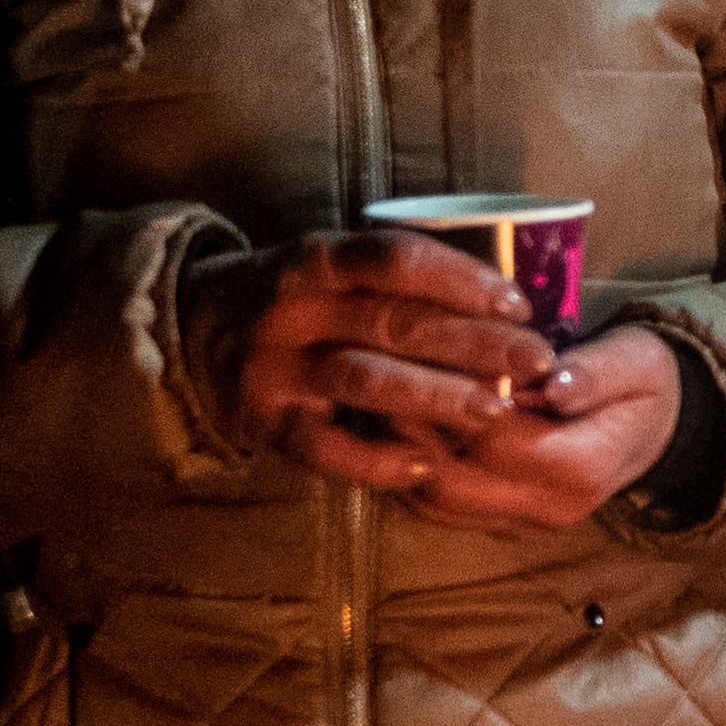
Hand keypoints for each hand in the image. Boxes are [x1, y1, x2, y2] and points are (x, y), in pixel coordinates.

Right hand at [182, 229, 552, 491]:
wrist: (188, 332)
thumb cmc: (297, 300)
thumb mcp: (333, 268)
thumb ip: (398, 280)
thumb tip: (506, 302)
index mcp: (316, 259)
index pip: (393, 258)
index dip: (460, 279)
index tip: (518, 303)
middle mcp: (292, 309)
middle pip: (393, 322)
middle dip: (473, 342)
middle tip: (536, 362)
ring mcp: (274, 368)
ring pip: (363, 379)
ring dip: (435, 395)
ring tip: (497, 411)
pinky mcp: (264, 424)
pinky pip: (323, 448)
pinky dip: (376, 460)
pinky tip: (428, 467)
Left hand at [399, 326, 684, 536]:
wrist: (654, 426)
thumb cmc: (641, 384)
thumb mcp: (636, 362)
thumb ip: (595, 372)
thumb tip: (553, 383)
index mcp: (581, 469)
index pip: (494, 441)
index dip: (454, 400)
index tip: (429, 354)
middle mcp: (547, 508)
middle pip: (451, 483)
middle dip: (411, 431)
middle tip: (386, 376)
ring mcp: (522, 523)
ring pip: (434, 503)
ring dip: (402, 455)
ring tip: (389, 400)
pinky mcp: (502, 521)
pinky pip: (437, 508)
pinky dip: (411, 472)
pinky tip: (404, 431)